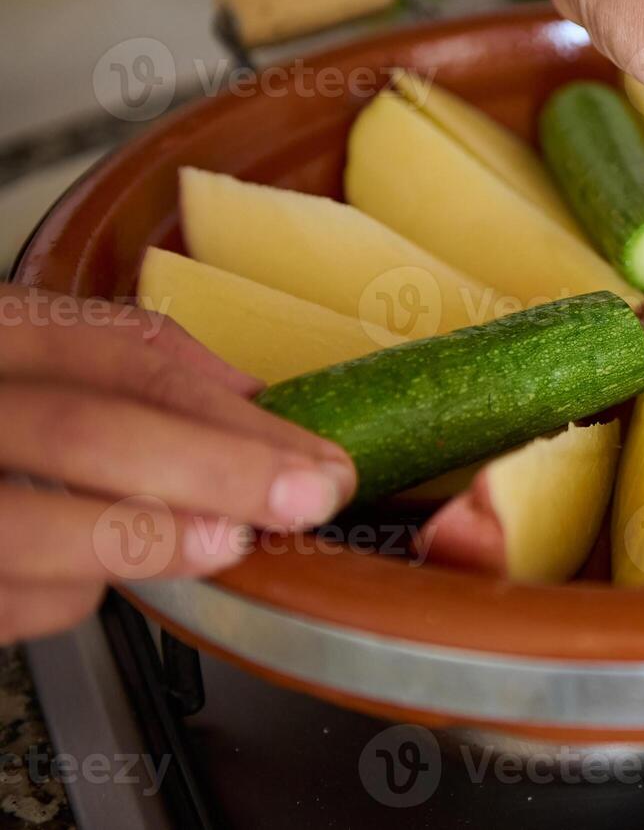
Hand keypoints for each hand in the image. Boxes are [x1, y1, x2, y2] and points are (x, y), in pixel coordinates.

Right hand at [0, 286, 354, 641]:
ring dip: (142, 543)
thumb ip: (127, 358)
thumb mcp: (26, 343)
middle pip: (82, 429)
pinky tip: (92, 571)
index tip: (318, 459)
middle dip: (212, 472)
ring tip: (219, 543)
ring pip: (28, 529)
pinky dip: (61, 596)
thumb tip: (251, 397)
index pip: (121, 356)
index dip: (231, 413)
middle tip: (298, 503)